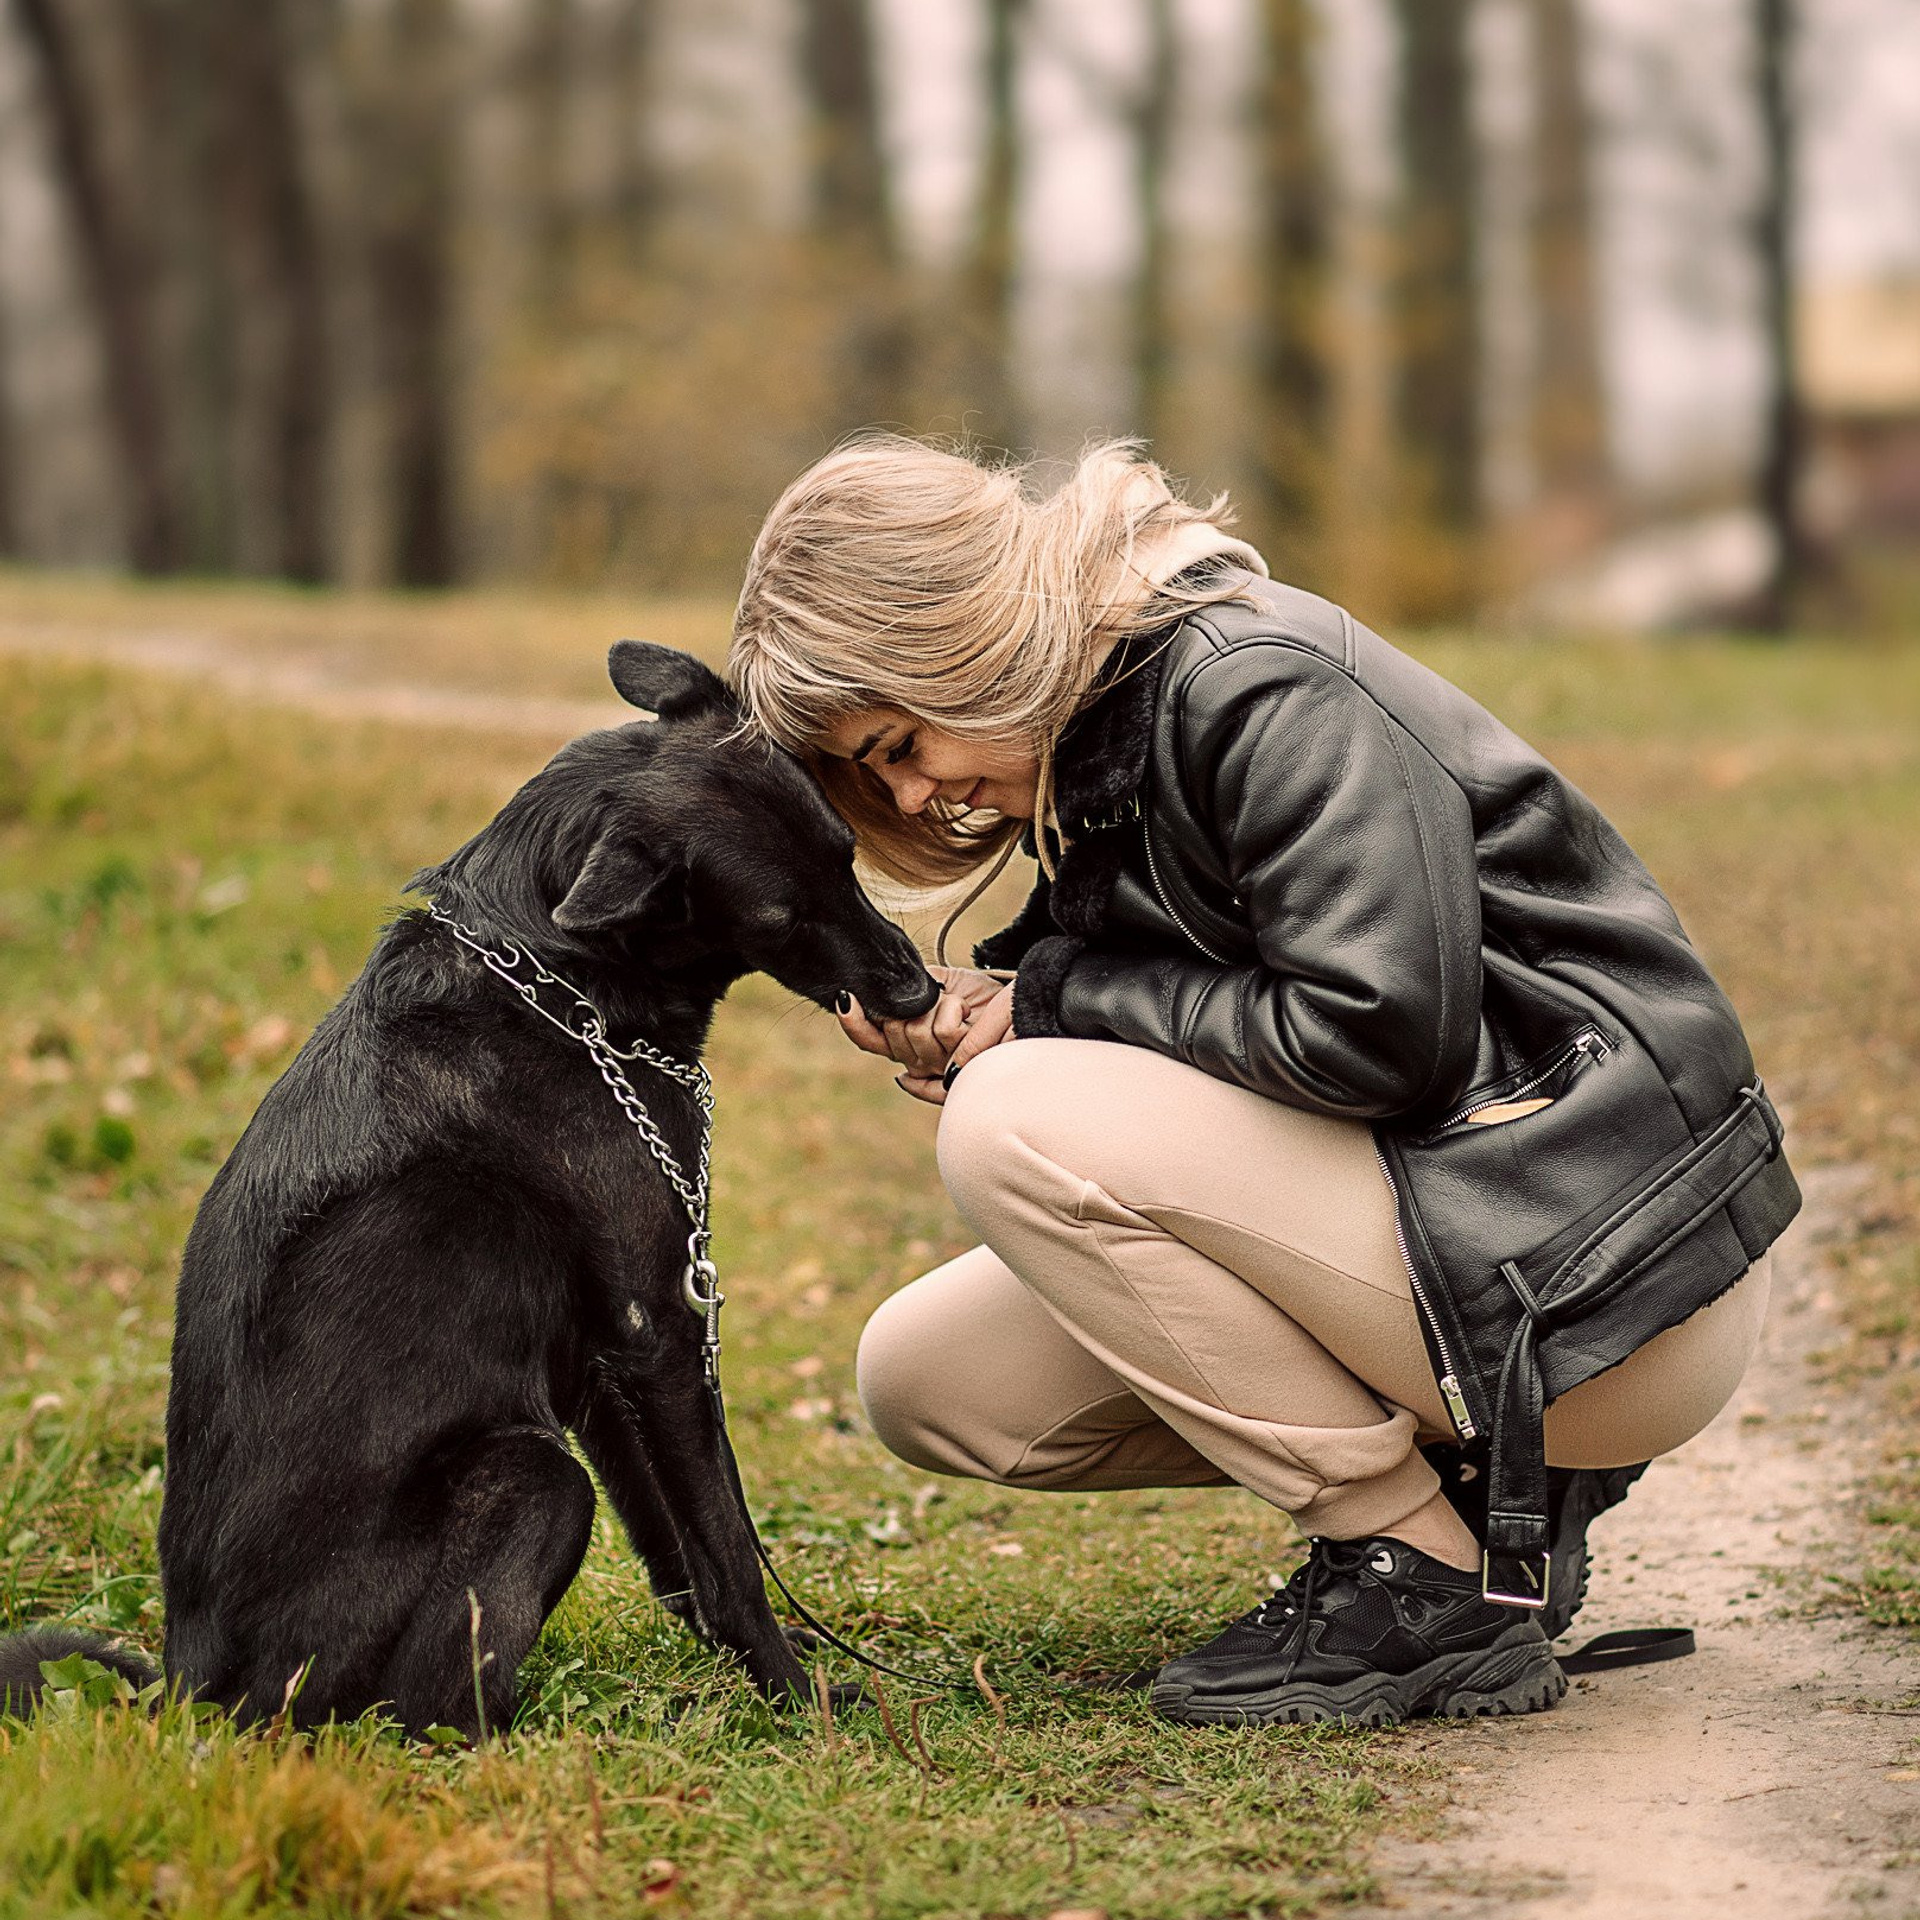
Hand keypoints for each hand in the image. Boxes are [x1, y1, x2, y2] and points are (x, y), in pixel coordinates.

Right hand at [837, 968, 1015, 1105]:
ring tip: (957, 1006)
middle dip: (910, 1004)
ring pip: (915, 1031)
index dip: (852, 1022)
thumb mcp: (935, 983)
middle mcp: (917, 1060)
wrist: (1012, 999)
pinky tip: (965, 1012)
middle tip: (936, 997)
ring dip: (938, 1006)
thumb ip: (905, 989)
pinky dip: (954, 1008)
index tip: (846, 997)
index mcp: (905, 1042)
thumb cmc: (974, 994)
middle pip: (892, 1031)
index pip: (868, 1039)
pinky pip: (942, 1029)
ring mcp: (939, 1065)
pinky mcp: (962, 1062)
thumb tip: (875, 988)